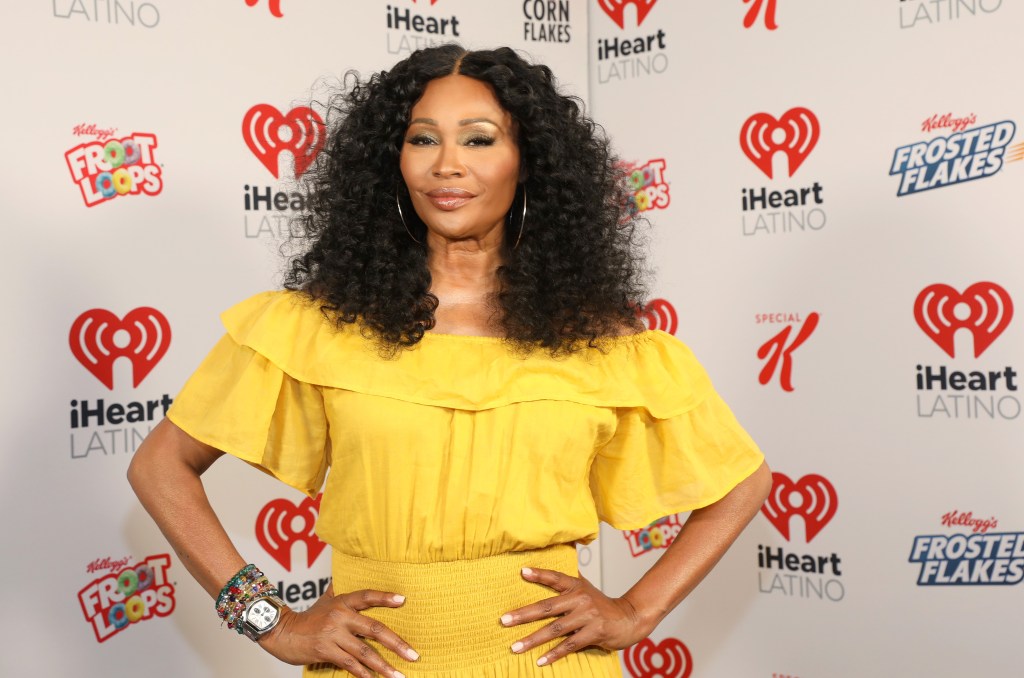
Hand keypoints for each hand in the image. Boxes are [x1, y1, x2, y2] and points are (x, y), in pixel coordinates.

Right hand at [258, 588, 418, 677]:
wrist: (281, 632)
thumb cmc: (308, 617)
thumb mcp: (326, 599)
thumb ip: (341, 590)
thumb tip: (352, 570)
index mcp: (343, 601)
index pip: (367, 596)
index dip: (385, 597)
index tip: (403, 600)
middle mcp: (340, 616)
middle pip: (374, 629)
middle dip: (397, 644)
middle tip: (414, 655)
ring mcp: (333, 635)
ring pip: (365, 652)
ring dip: (384, 666)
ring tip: (399, 676)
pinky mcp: (325, 650)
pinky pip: (349, 664)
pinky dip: (363, 673)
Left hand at [500, 567, 650, 666]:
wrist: (630, 618)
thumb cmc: (602, 605)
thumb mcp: (585, 590)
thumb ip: (567, 585)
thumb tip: (542, 573)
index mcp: (577, 586)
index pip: (555, 578)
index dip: (539, 574)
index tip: (522, 571)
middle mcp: (580, 599)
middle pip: (547, 606)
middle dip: (523, 614)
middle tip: (504, 620)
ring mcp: (587, 616)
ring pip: (555, 629)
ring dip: (533, 639)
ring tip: (515, 647)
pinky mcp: (594, 633)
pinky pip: (569, 645)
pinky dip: (554, 654)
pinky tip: (540, 661)